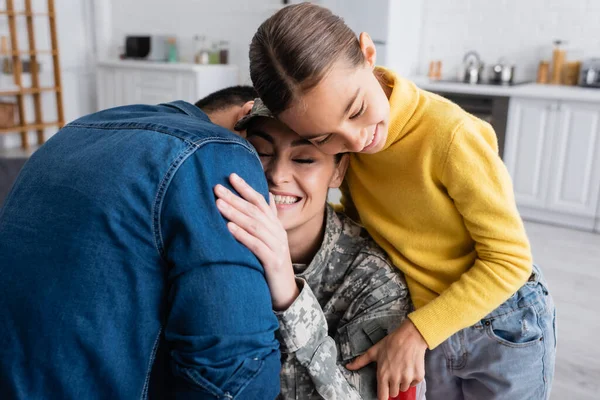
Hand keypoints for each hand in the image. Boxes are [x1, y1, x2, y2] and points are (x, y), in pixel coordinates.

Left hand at [214, 173, 298, 310]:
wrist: (285, 292)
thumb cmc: (272, 263)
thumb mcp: (271, 239)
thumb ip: (269, 218)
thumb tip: (267, 196)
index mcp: (275, 225)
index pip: (260, 201)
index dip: (246, 188)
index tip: (230, 176)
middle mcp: (277, 232)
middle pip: (254, 211)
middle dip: (235, 198)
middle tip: (217, 188)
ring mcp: (276, 246)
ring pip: (254, 225)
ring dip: (235, 214)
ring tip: (218, 204)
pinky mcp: (273, 261)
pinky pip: (256, 245)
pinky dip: (242, 235)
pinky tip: (229, 228)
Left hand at [346, 319, 426, 399]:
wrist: (410, 336)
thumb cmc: (391, 342)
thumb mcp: (374, 351)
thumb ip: (360, 361)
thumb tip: (348, 366)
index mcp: (383, 375)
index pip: (382, 397)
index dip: (382, 394)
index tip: (383, 389)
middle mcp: (395, 379)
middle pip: (393, 393)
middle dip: (392, 385)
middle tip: (392, 373)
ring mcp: (407, 379)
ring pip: (403, 388)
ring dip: (402, 381)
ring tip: (401, 368)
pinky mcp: (418, 377)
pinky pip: (413, 383)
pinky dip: (412, 378)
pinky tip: (409, 366)